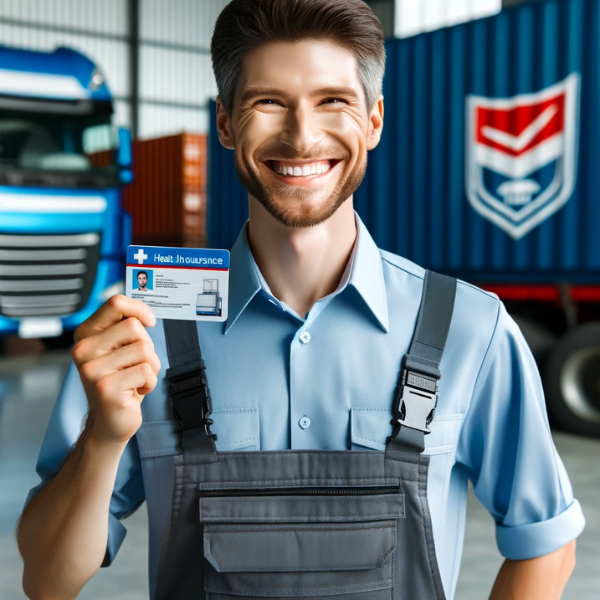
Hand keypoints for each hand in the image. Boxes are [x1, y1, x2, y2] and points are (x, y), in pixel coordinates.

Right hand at [72, 295, 159, 444]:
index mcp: (86, 334)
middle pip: (134, 327)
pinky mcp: (106, 387)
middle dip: (147, 346)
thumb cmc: (121, 381)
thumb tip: (145, 314)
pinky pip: (146, 371)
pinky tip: (136, 391)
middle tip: (137, 364)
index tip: (149, 321)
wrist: (110, 421)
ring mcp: (92, 369)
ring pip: (144, 350)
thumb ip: (125, 327)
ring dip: (151, 366)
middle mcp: (83, 349)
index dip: (139, 309)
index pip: (115, 303)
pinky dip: (150, 382)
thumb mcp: (120, 349)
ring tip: (136, 379)